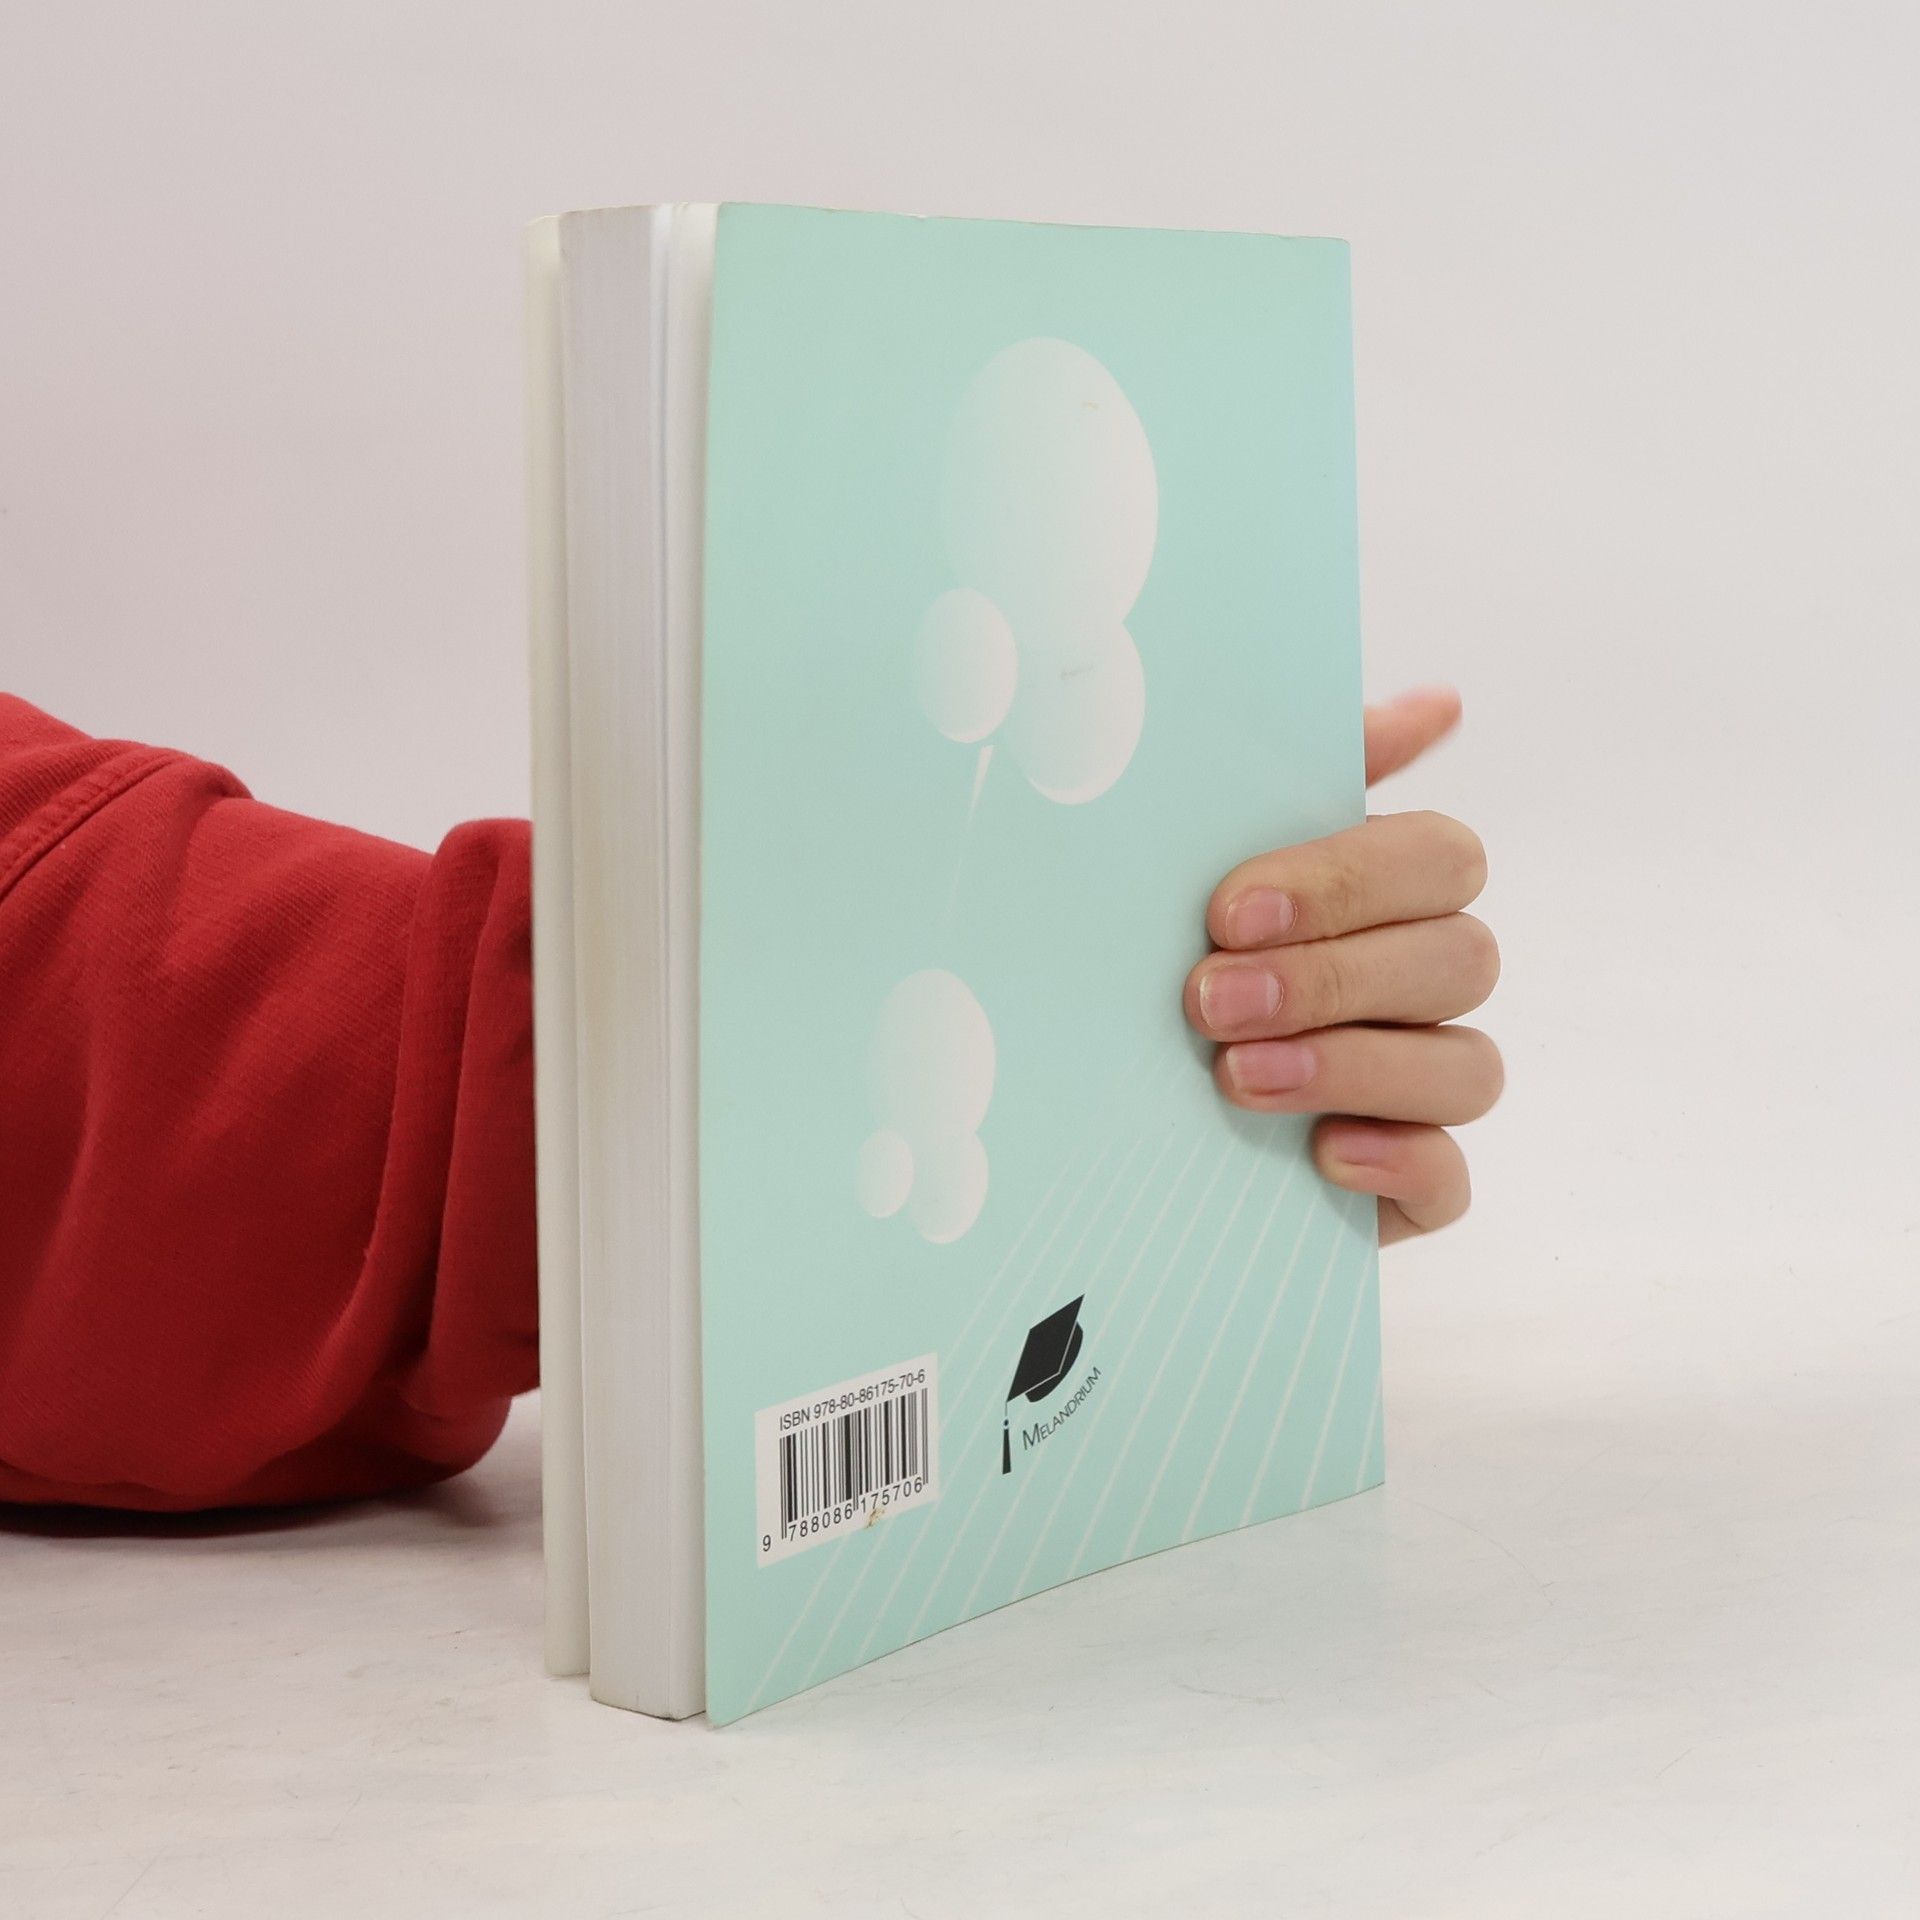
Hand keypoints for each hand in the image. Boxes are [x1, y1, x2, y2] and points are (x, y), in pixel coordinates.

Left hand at [1183, 687, 1500, 1244]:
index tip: (1227, 910)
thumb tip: (1442, 702)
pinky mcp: (1407, 1186)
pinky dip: (1400, 1164)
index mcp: (1382, 893)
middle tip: (1208, 1000)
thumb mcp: (1195, 860)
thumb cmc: (1153, 957)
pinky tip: (1323, 1155)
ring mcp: (1421, 1089)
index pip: (1441, 857)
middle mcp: (1420, 984)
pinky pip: (1450, 1179)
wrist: (1085, 1100)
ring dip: (1355, 1064)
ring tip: (1237, 1077)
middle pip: (1463, 958)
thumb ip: (1300, 774)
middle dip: (1333, 977)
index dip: (1348, 881)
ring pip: (1469, 1068)